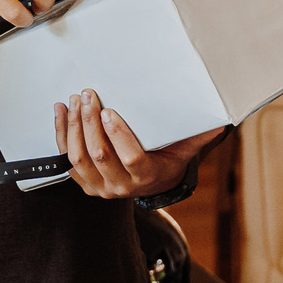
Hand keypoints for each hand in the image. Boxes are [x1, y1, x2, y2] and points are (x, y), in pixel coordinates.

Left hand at [53, 90, 224, 200]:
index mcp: (146, 176)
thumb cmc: (167, 159)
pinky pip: (66, 161)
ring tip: (75, 101)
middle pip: (99, 155)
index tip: (110, 111)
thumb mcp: (185, 149)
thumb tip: (221, 119)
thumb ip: (199, 134)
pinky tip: (61, 112)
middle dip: (90, 123)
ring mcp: (100, 187)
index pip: (130, 158)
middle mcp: (121, 186)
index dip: (118, 135)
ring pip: (79, 158)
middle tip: (88, 95)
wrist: (151, 184)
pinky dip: (61, 135)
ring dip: (73, 128)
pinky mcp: (85, 183)